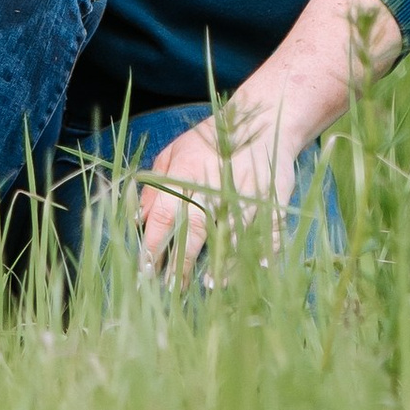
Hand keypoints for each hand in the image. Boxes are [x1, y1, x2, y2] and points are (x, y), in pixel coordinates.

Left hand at [136, 102, 298, 276]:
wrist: (262, 119)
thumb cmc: (211, 140)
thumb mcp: (174, 152)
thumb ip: (154, 186)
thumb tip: (137, 220)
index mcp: (186, 174)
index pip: (164, 216)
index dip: (153, 246)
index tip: (143, 272)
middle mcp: (213, 186)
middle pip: (194, 232)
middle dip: (181, 264)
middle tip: (171, 290)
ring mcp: (245, 192)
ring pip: (231, 234)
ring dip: (221, 262)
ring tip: (210, 284)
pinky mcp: (271, 197)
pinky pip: (270, 228)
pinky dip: (267, 248)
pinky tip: (260, 267)